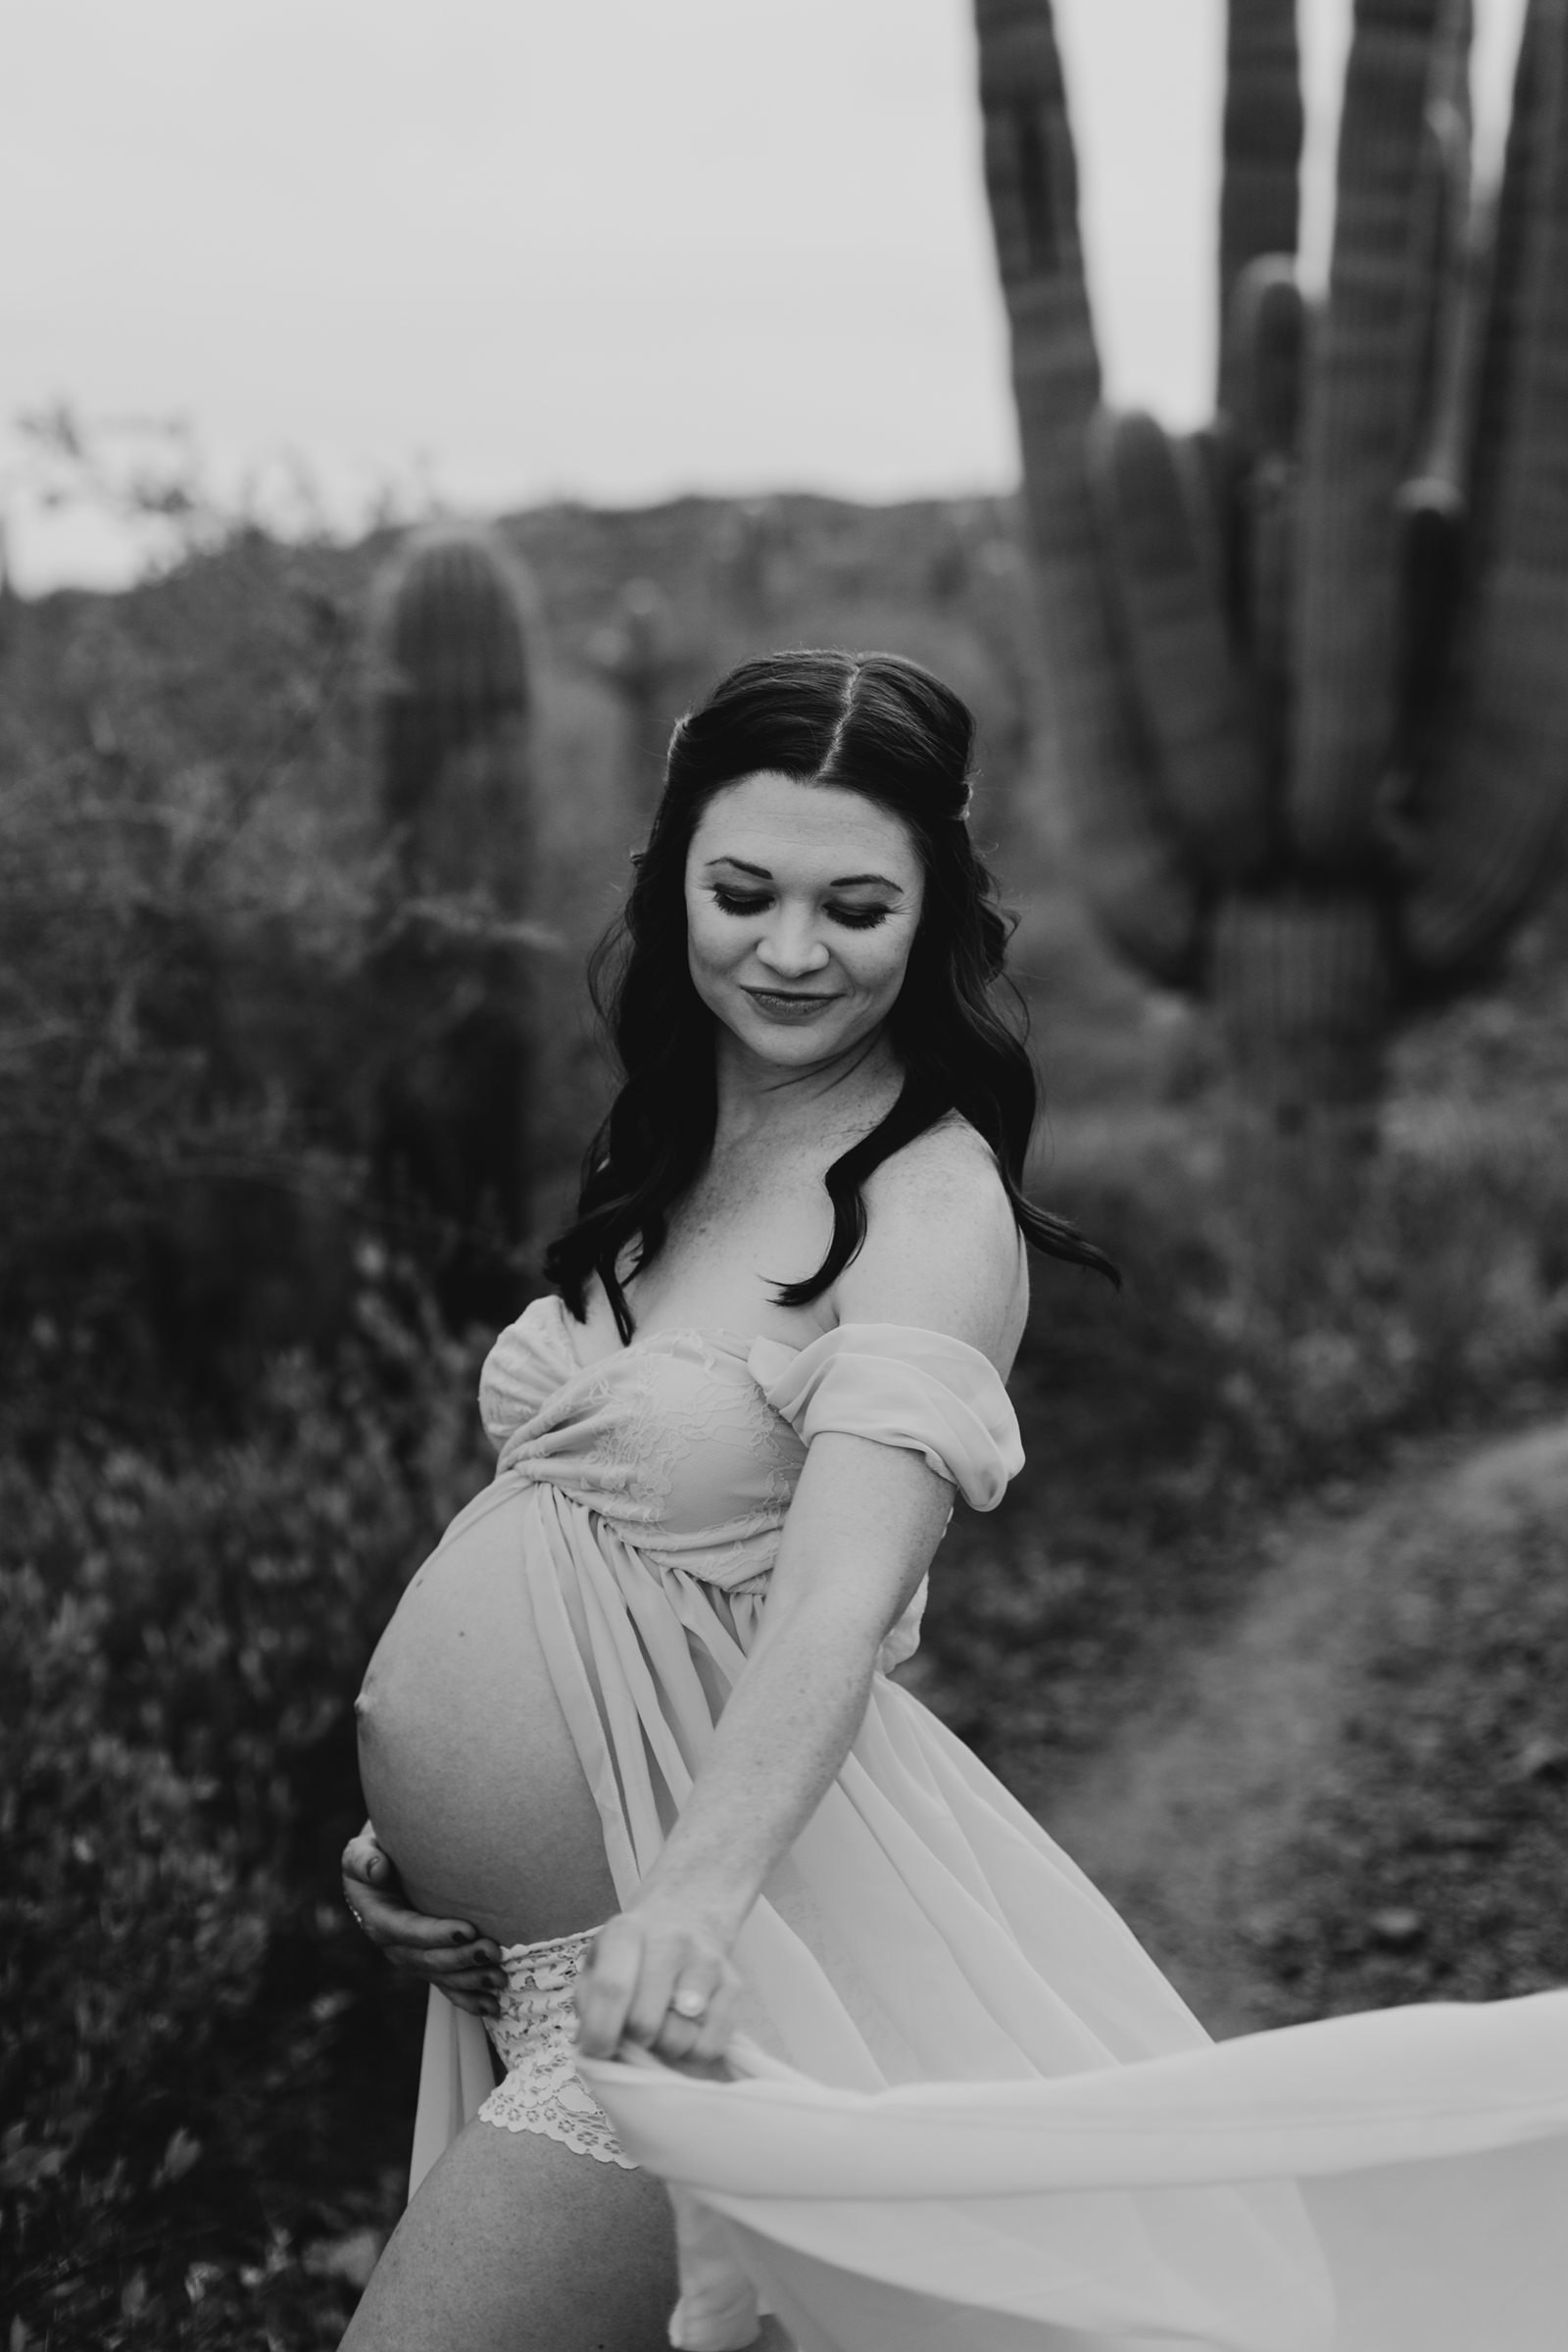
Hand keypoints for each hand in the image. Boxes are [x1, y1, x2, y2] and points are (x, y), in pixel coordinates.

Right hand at [341, 1824, 505, 2020]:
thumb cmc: (377, 1853)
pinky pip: (448, 1986)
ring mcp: (413, 1959)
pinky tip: (492, 2007)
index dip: (435, 1934)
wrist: (384, 1868)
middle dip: (462, 1959)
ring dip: (471, 1981)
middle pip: (429, 1959)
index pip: (407, 1930)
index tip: (467, 1930)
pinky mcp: (429, 1964)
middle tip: (493, 1951)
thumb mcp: (361, 1852)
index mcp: (378, 1919)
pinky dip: (469, 1999)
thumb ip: (364, 1859)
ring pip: (442, 1977)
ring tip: (500, 1978)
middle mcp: (394, 1946)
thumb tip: (378, 1869)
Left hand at [574, 1902, 739, 2068]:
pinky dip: (693, 2053)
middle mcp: (670, 1939)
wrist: (687, 1913)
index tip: (600, 2052)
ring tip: (661, 2028)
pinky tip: (685, 2031)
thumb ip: (589, 2002)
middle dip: (634, 2042)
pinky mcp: (733, 1984)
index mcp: (626, 1932)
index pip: (611, 1989)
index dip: (601, 2032)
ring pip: (679, 2036)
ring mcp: (705, 1960)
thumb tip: (593, 2048)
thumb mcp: (599, 1961)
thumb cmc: (634, 1952)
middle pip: (644, 2021)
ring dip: (664, 2047)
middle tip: (634, 2033)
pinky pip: (711, 2044)